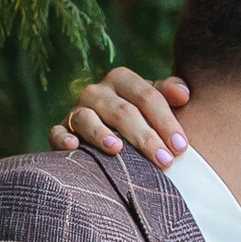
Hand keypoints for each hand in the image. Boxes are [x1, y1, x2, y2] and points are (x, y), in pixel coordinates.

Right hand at [51, 67, 189, 162]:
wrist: (104, 128)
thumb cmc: (138, 115)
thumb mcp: (153, 101)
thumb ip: (168, 93)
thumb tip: (184, 93)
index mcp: (122, 79)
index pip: (147, 96)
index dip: (165, 121)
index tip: (181, 146)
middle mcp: (97, 91)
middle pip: (122, 111)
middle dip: (145, 137)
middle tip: (165, 162)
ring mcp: (76, 110)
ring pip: (87, 119)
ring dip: (101, 134)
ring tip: (117, 150)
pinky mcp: (61, 129)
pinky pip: (57, 132)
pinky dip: (62, 138)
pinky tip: (72, 147)